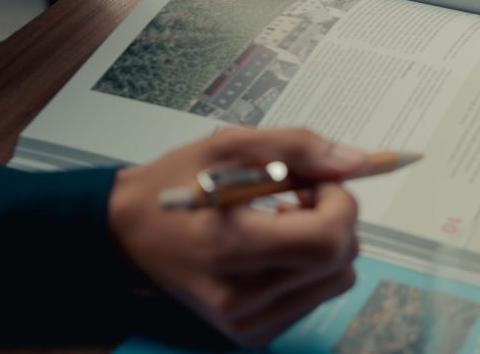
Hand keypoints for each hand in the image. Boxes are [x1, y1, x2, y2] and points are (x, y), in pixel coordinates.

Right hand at [109, 128, 366, 347]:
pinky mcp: (252, 333)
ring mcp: (247, 323)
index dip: (340, 203)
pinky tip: (274, 247)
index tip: (318, 183)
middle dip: (335, 218)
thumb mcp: (230, 146)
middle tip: (298, 196)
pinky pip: (315, 297)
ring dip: (325, 243)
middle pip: (340, 261)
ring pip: (337, 280)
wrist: (125, 233)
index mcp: (230, 248)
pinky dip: (310, 267)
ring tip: (281, 221)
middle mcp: (241, 298)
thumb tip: (354, 162)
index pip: (327, 240)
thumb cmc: (174, 186)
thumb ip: (298, 147)